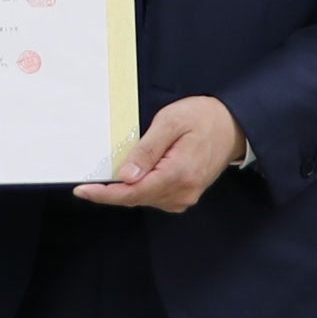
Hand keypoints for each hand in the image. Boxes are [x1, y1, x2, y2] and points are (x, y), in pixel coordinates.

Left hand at [74, 95, 242, 213]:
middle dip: (111, 191)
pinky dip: (140, 188)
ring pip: (145, 198)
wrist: (233, 125)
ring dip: (126, 189)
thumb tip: (126, 176)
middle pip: (136, 198)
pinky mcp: (185, 194)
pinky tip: (135, 175)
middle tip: (90, 180)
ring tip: (113, 173)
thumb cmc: (203, 118)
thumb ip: (147, 150)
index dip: (105, 194)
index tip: (83, 190)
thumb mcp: (171, 123)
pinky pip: (155, 196)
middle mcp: (182, 192)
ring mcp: (185, 196)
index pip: (132, 192)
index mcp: (178, 174)